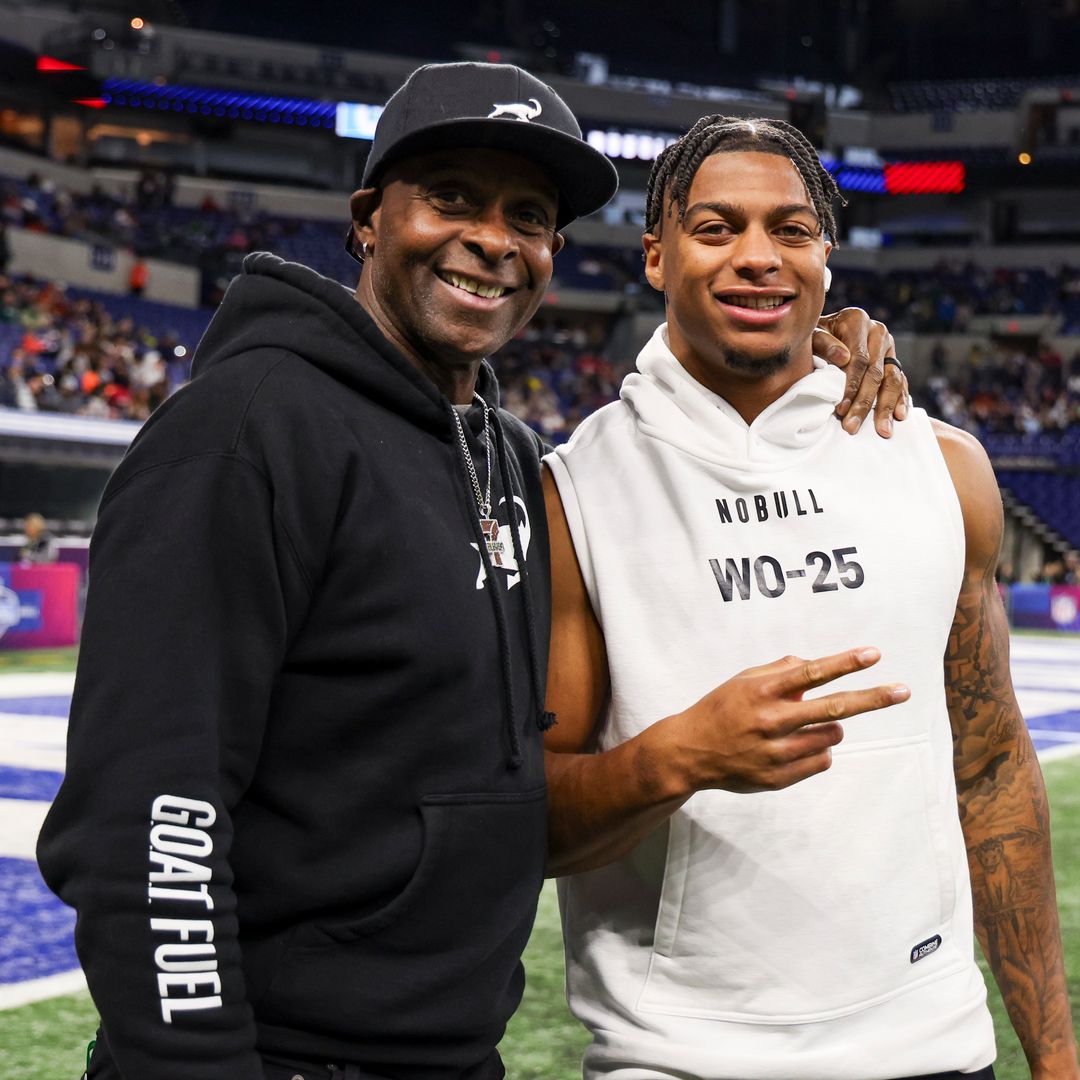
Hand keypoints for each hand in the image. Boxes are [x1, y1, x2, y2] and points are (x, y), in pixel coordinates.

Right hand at [662, 647, 908, 794]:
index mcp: (761, 690)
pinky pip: (821, 760)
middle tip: (903, 692)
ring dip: (830, 726)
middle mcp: (770, 720)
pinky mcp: (778, 777)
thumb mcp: (743, 680)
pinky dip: (818, 750)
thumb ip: (779, 671)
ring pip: (831, 735)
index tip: (873, 654)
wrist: (689, 752)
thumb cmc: (720, 709)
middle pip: (834, 707)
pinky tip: (795, 746)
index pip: (811, 673)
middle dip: (872, 698)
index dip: (844, 662)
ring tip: (807, 725)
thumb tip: (814, 666)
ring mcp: (775, 752)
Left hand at [814, 308, 908, 436]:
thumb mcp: (812, 336)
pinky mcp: (893, 358)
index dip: (851, 387)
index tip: (840, 410)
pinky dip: (900, 399)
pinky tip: (899, 416)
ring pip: (892, 379)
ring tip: (882, 430)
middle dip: (864, 404)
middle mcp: (877, 331)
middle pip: (875, 373)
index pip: (858, 360)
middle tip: (853, 427)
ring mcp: (888, 345)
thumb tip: (843, 357)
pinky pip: (900, 381)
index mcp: (857, 320)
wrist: (823, 331)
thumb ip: (824, 343)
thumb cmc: (812, 337)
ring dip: (886, 407)